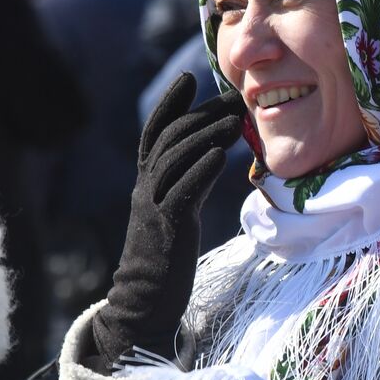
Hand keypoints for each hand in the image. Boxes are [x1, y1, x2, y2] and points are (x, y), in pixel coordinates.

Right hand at [91, 74, 245, 368]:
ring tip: (236, 121)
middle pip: (169, 139)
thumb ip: (186, 183)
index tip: (190, 76)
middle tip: (233, 99)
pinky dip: (201, 171)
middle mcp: (146, 189)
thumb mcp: (174, 212)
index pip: (155, 133)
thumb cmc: (164, 258)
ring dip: (206, 136)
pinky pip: (182, 194)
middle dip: (201, 115)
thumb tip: (212, 154)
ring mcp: (153, 208)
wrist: (143, 304)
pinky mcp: (167, 230)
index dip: (170, 103)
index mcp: (147, 184)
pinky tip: (222, 156)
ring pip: (174, 161)